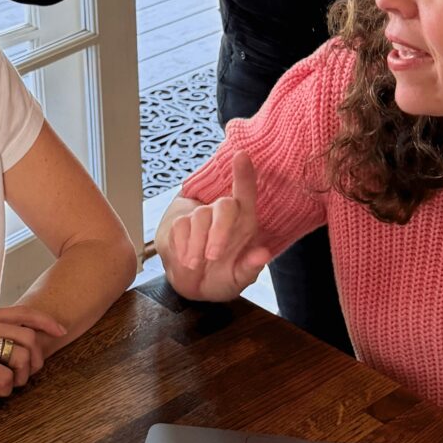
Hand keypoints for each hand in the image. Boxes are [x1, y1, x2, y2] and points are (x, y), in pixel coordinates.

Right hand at [0, 306, 66, 403]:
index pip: (22, 312)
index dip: (45, 321)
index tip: (59, 331)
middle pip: (28, 335)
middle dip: (38, 356)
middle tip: (33, 373)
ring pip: (20, 355)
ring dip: (23, 374)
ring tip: (13, 386)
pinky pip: (5, 376)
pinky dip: (6, 388)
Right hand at [162, 151, 272, 302]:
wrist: (193, 286)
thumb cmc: (223, 277)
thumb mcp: (239, 279)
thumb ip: (250, 267)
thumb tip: (263, 254)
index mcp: (244, 223)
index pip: (246, 194)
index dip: (244, 175)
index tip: (241, 156)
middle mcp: (224, 215)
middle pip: (224, 206)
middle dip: (219, 231)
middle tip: (214, 256)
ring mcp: (200, 217)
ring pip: (199, 218)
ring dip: (198, 245)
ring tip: (196, 265)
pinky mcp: (179, 224)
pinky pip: (180, 228)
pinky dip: (183, 247)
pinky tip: (187, 261)